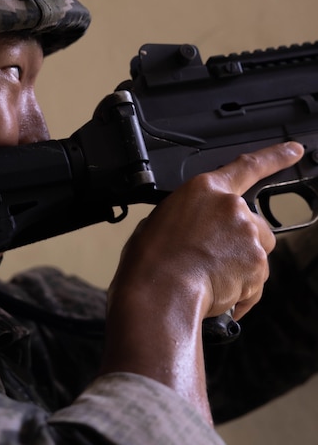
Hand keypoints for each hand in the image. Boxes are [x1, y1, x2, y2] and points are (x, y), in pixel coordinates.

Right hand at [102, 142, 303, 418]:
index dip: (275, 157)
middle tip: (211, 260)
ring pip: (256, 253)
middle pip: (253, 224)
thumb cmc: (151, 260)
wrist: (160, 290)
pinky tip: (216, 294)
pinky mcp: (257, 264)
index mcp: (205, 190)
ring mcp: (248, 235)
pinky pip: (255, 281)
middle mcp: (232, 207)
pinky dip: (240, 291)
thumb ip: (191, 217)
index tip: (294, 150)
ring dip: (240, 266)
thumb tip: (196, 232)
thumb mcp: (162, 221)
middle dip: (241, 242)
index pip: (248, 166)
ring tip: (208, 278)